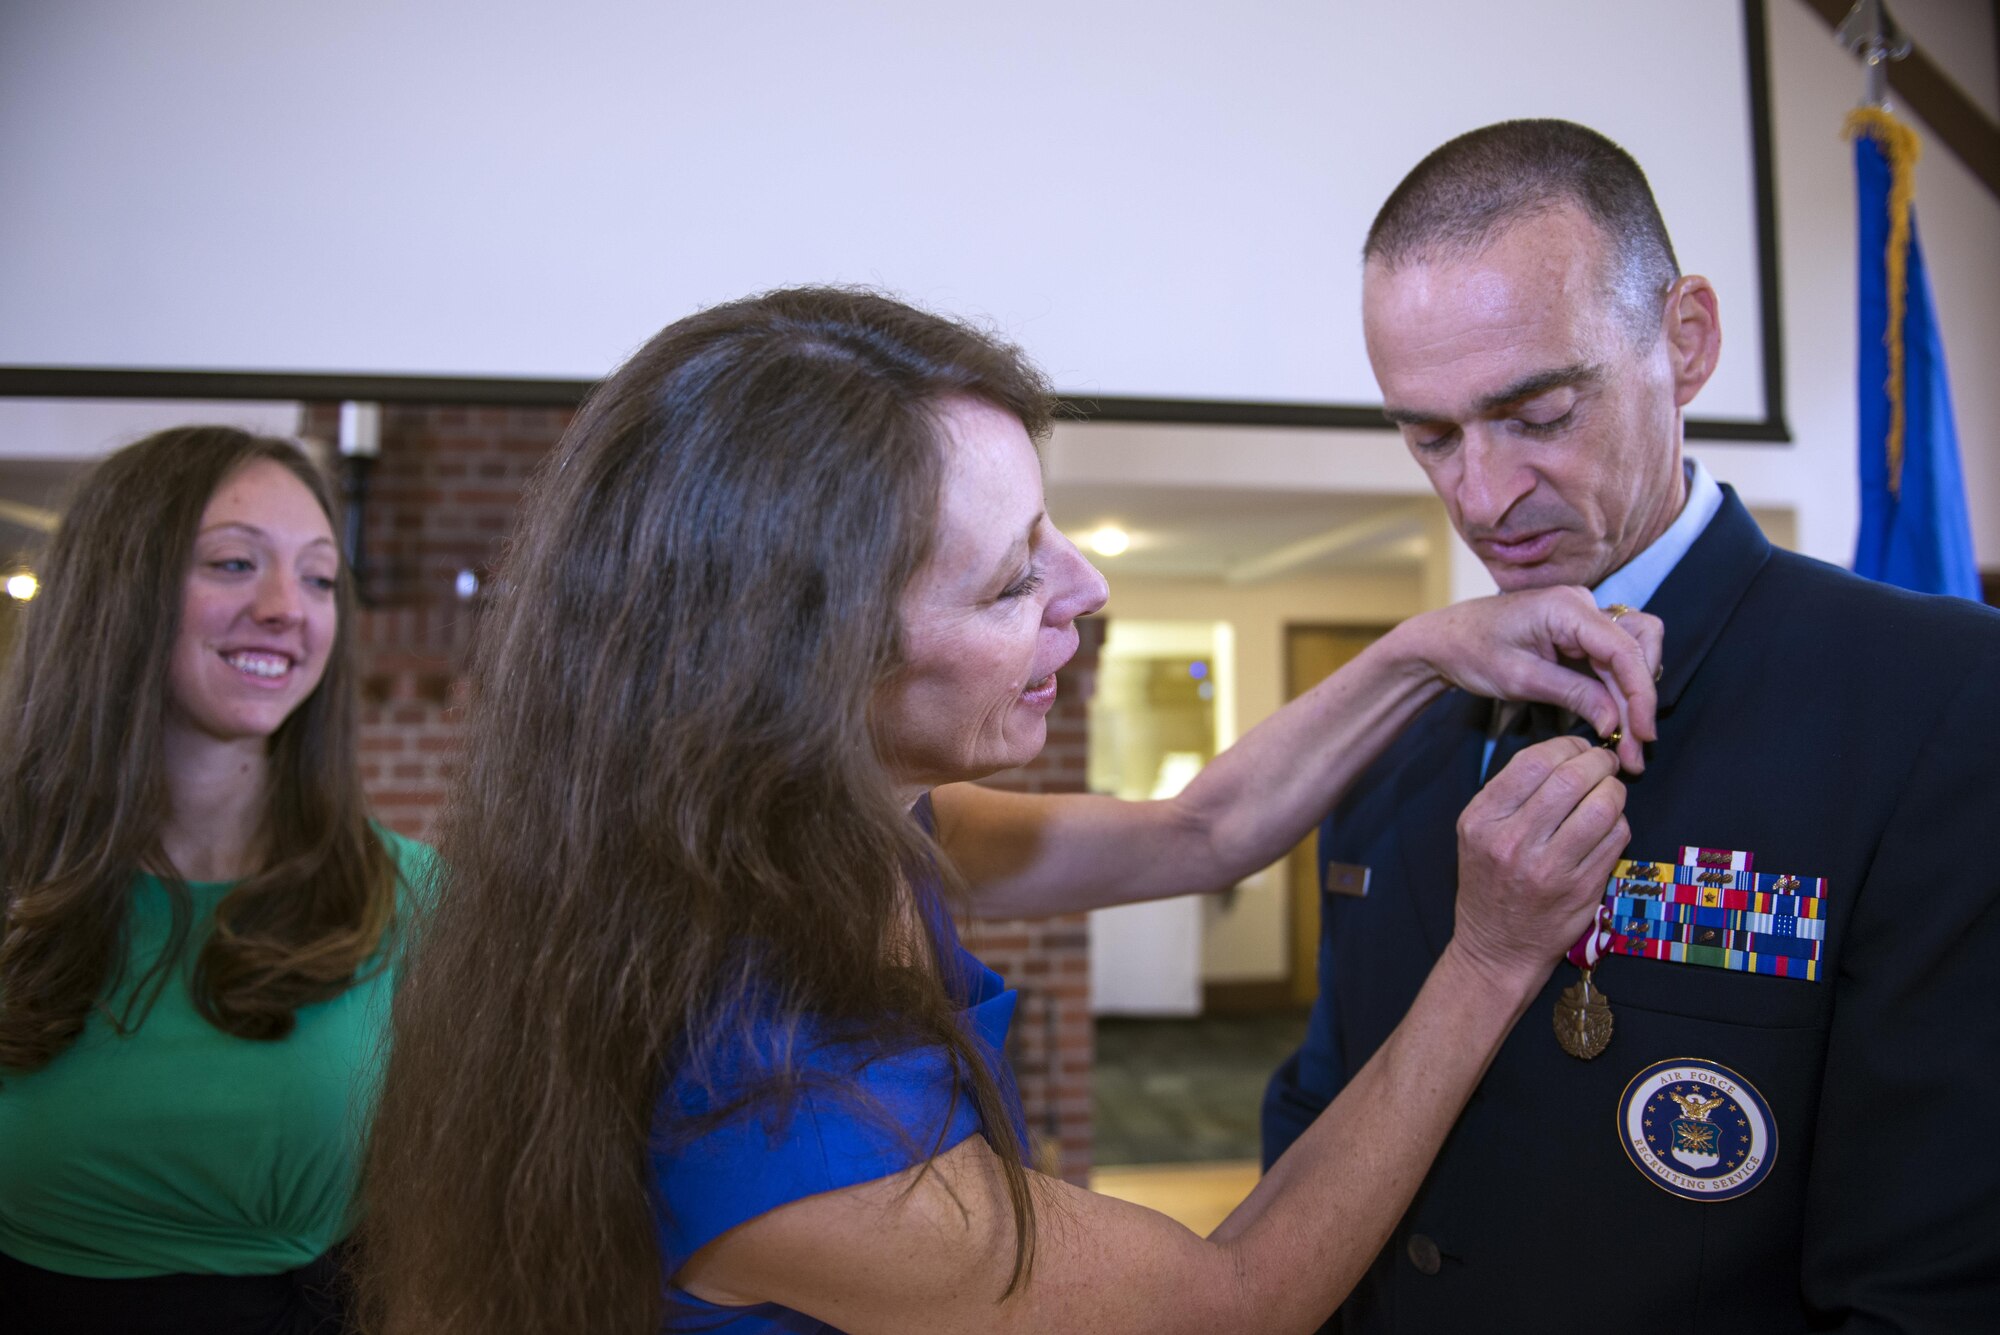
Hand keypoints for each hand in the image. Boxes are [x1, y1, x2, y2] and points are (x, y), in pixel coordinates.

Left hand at [1397, 587, 1662, 771]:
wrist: (1445, 639)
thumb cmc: (1472, 652)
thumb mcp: (1519, 679)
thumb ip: (1573, 695)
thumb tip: (1616, 723)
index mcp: (1567, 608)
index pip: (1624, 649)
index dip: (1640, 694)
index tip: (1643, 735)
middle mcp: (1583, 605)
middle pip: (1636, 650)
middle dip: (1639, 702)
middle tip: (1636, 751)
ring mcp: (1585, 617)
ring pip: (1632, 655)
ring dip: (1633, 698)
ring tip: (1628, 744)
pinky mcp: (1581, 634)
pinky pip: (1614, 660)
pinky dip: (1618, 692)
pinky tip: (1616, 725)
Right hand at [1451, 737, 1627, 987]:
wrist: (1497, 947)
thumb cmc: (1491, 882)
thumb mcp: (1478, 832)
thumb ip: (1511, 792)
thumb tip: (1565, 753)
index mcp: (1482, 820)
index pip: (1534, 761)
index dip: (1568, 746)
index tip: (1578, 750)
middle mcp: (1511, 842)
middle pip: (1572, 778)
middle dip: (1598, 762)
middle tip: (1604, 765)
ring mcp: (1548, 868)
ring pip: (1602, 806)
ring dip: (1615, 791)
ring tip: (1610, 793)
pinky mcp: (1581, 888)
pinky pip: (1616, 838)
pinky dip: (1619, 823)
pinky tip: (1607, 827)